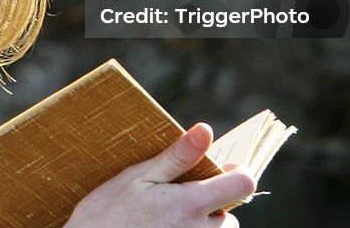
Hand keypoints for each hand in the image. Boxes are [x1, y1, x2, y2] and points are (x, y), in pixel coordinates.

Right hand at [64, 123, 255, 227]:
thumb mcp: (137, 178)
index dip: (237, 172)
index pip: (243, 184)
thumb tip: (206, 130)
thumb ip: (176, 157)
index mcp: (190, 205)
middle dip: (213, 204)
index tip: (222, 168)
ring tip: (168, 219)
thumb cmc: (106, 215)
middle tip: (179, 198)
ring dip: (203, 224)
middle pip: (230, 214)